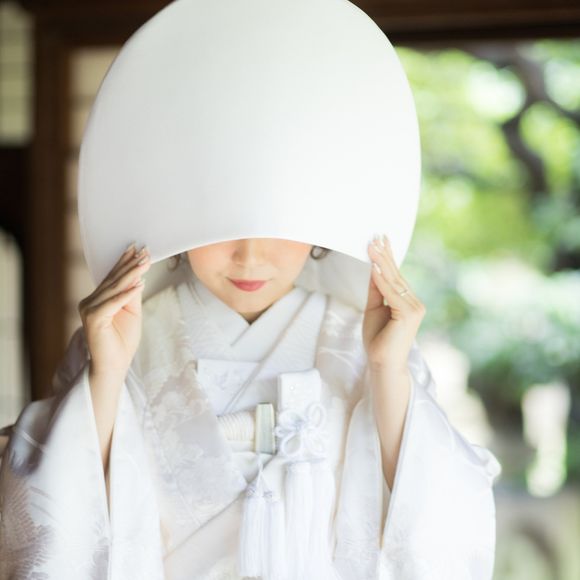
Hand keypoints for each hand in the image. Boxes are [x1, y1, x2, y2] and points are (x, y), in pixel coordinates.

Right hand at [78, 243, 150, 377]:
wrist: (114, 365)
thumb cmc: (123, 341)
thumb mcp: (131, 313)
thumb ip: (131, 295)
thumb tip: (138, 276)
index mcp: (97, 300)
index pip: (113, 277)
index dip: (125, 262)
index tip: (138, 248)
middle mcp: (89, 302)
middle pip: (113, 280)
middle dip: (130, 264)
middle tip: (144, 250)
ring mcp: (89, 310)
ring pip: (114, 289)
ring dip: (131, 274)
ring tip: (145, 262)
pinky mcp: (93, 319)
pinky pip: (113, 303)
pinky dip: (126, 294)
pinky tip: (139, 284)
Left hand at [363, 234, 425, 371]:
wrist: (382, 363)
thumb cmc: (378, 340)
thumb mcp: (374, 308)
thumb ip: (375, 290)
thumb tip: (373, 267)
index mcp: (407, 301)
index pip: (395, 275)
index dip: (388, 257)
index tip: (381, 239)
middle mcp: (414, 302)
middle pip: (395, 275)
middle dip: (384, 254)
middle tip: (376, 235)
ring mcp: (414, 308)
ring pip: (393, 281)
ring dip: (381, 262)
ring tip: (371, 246)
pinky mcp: (409, 314)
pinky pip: (390, 293)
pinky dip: (381, 280)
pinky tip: (373, 267)